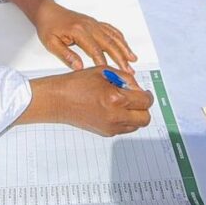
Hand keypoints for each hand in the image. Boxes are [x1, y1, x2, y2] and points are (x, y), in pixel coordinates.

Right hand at [22, 67, 152, 136]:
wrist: (59, 100)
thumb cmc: (77, 84)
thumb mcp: (104, 71)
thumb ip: (125, 78)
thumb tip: (137, 88)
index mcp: (116, 99)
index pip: (145, 101)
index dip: (146, 94)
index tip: (142, 92)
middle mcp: (116, 116)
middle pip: (145, 118)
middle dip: (144, 107)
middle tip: (136, 99)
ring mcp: (111, 127)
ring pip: (136, 125)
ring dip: (135, 115)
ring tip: (123, 104)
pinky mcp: (105, 132)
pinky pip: (124, 128)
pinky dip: (125, 120)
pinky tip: (114, 109)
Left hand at [32, 1, 136, 71]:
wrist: (47, 12)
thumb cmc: (48, 27)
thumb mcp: (51, 44)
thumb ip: (66, 56)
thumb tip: (79, 67)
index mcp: (78, 31)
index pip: (94, 49)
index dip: (103, 62)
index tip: (109, 72)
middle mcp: (89, 26)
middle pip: (109, 43)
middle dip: (120, 57)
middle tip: (128, 70)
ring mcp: (94, 23)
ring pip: (113, 36)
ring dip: (124, 48)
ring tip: (133, 60)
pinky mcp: (95, 23)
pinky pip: (111, 30)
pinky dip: (120, 38)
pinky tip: (125, 46)